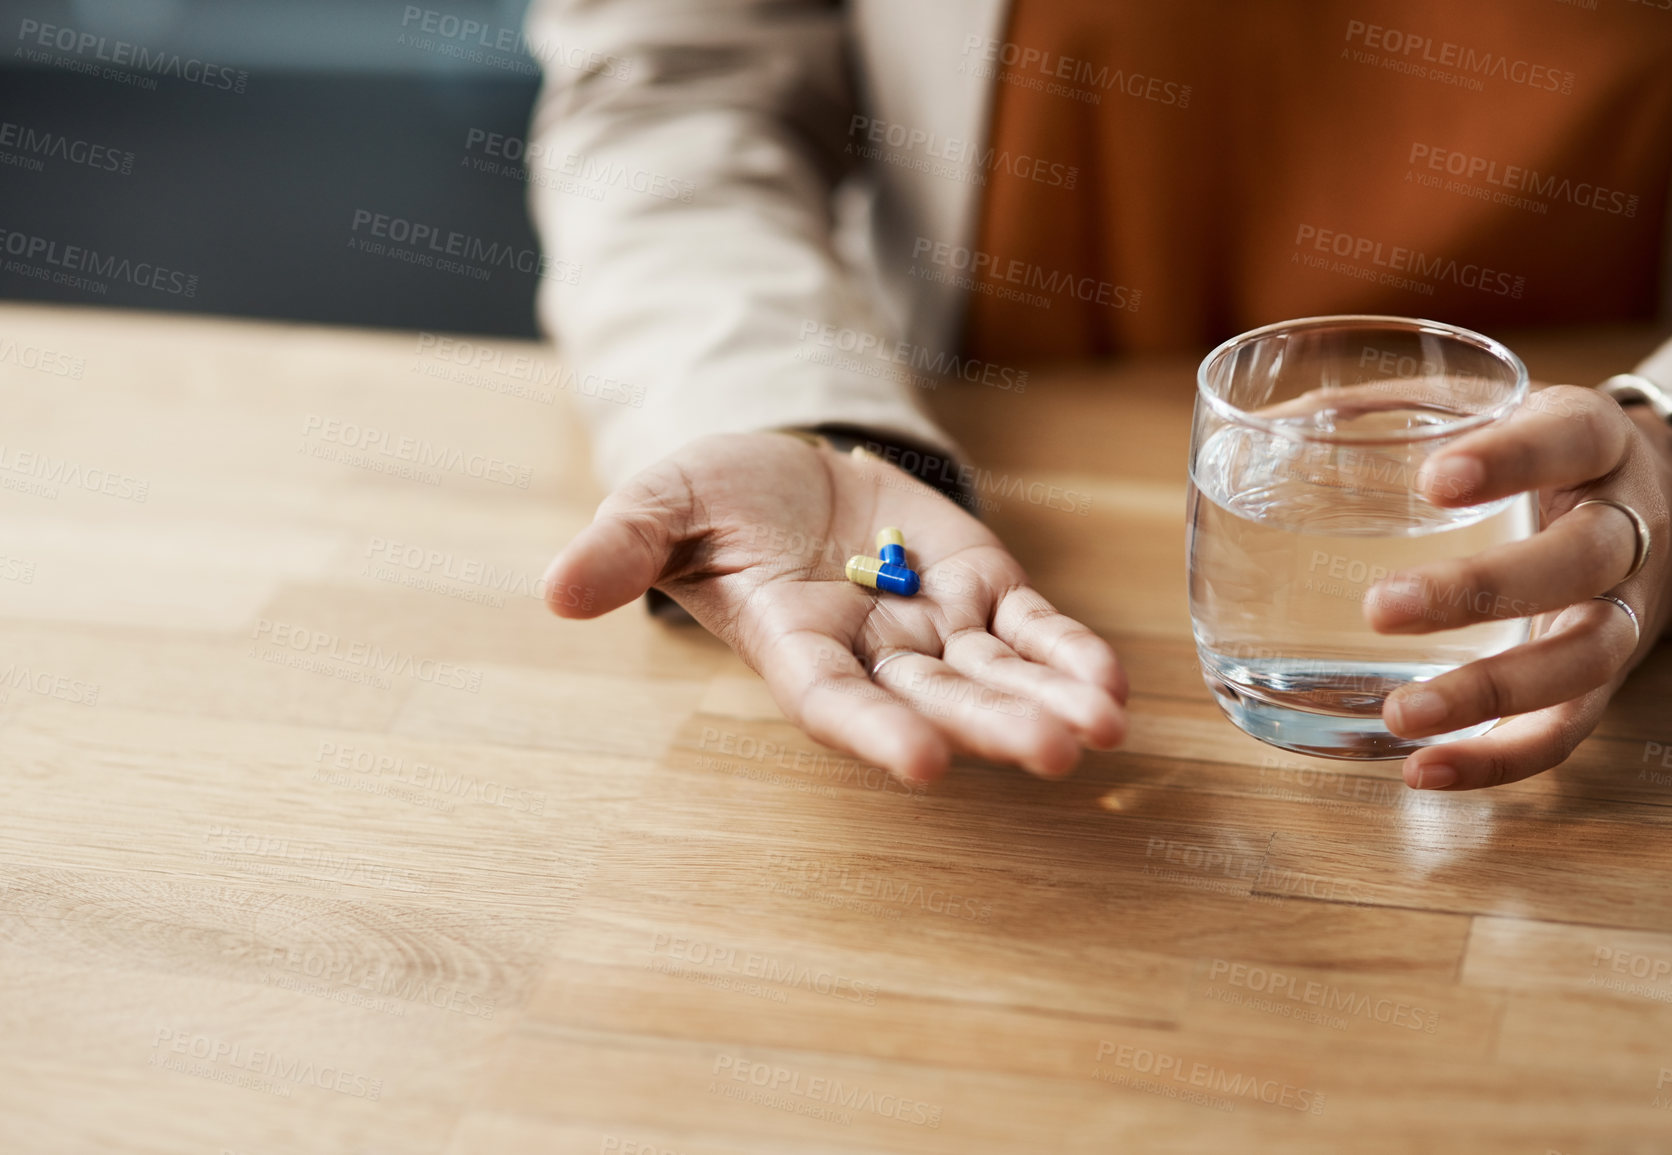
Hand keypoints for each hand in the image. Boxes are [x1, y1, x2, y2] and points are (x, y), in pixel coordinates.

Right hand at [540, 432, 1128, 783]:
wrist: (786, 469)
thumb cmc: (715, 498)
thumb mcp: (661, 501)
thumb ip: (622, 546)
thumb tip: (555, 591)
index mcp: (793, 647)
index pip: (834, 703)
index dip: (874, 734)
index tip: (920, 765)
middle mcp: (870, 653)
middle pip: (935, 700)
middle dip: (993, 725)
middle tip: (1057, 751)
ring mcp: (933, 625)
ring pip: (997, 673)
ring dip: (1050, 700)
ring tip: (1107, 728)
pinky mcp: (981, 585)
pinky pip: (1033, 627)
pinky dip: (1070, 653)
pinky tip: (1115, 685)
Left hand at [1361, 385, 1671, 789]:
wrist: (1662, 506)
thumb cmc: (1533, 452)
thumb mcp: (1485, 411)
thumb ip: (1387, 413)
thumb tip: (1262, 428)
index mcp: (1592, 438)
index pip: (1568, 438)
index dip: (1511, 459)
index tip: (1433, 482)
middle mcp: (1625, 524)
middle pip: (1580, 558)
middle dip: (1483, 589)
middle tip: (1380, 609)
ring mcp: (1623, 607)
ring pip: (1585, 657)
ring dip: (1491, 692)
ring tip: (1400, 714)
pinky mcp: (1607, 679)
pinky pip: (1567, 730)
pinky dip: (1501, 759)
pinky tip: (1423, 770)